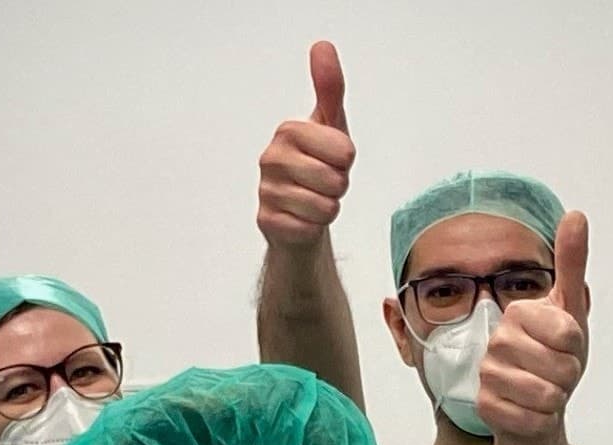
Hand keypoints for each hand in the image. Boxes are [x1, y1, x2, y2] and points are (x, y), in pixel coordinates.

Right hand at [256, 41, 352, 249]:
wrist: (299, 213)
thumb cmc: (318, 166)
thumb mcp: (331, 125)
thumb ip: (330, 87)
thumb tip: (322, 46)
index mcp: (288, 131)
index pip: (344, 152)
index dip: (346, 161)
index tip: (332, 159)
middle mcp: (271, 158)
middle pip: (336, 181)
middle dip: (338, 187)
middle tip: (324, 183)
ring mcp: (266, 191)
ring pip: (325, 208)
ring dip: (327, 209)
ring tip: (314, 200)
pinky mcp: (267, 222)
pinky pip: (309, 229)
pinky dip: (312, 229)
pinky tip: (302, 219)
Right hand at [477, 211, 590, 441]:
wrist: (537, 403)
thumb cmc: (555, 356)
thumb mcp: (570, 309)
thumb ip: (572, 264)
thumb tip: (575, 215)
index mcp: (518, 312)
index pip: (568, 334)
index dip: (577, 347)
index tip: (565, 346)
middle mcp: (497, 340)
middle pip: (560, 367)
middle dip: (568, 377)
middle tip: (556, 373)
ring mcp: (487, 374)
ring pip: (545, 396)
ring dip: (555, 401)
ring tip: (546, 391)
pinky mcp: (485, 407)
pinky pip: (530, 420)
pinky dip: (540, 421)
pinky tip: (532, 411)